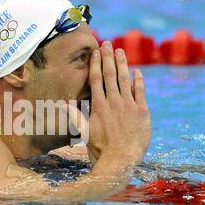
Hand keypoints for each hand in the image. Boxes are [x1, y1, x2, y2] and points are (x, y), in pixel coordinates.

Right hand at [67, 41, 150, 168]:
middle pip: (110, 74)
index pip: (96, 79)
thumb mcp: (84, 133)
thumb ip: (75, 117)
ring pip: (124, 79)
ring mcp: (129, 106)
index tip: (96, 52)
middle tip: (107, 44)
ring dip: (122, 64)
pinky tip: (136, 71)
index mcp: (99, 106)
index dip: (96, 63)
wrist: (121, 160)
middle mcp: (114, 102)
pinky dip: (138, 80)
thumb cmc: (101, 150)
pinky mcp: (142, 112)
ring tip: (120, 51)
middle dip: (108, 57)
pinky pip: (140, 92)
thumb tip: (62, 104)